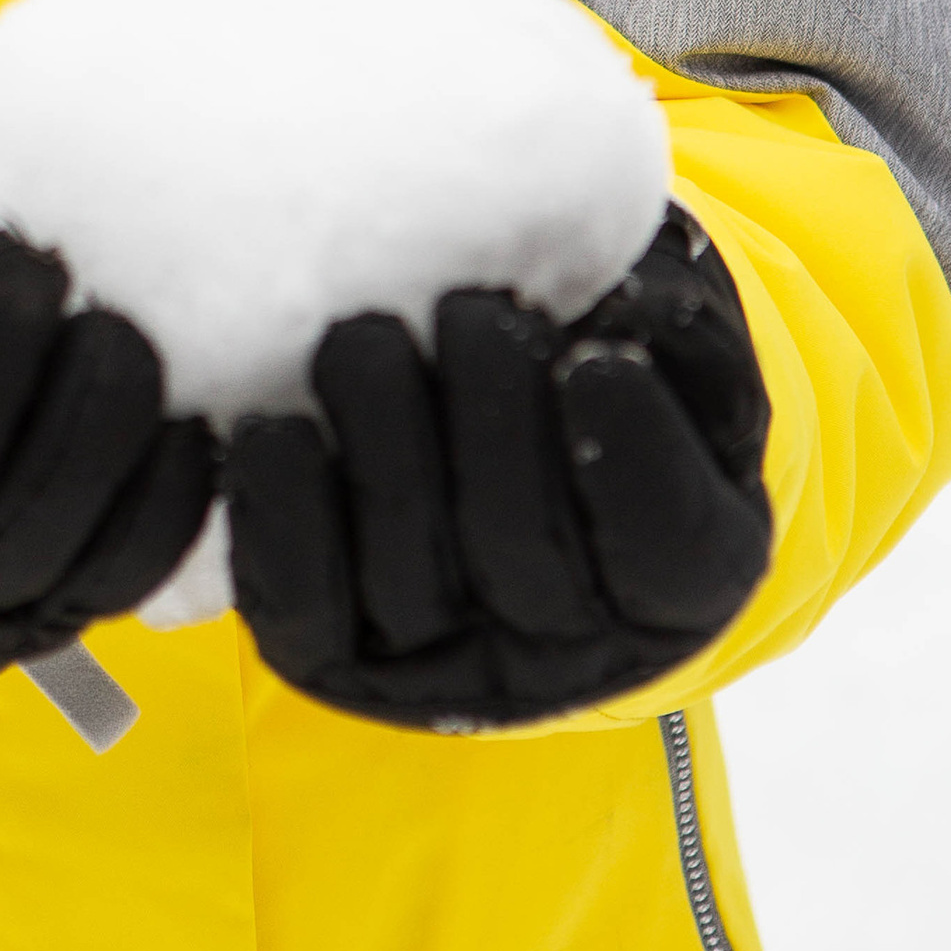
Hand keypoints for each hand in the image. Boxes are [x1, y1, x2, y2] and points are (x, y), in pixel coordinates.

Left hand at [224, 205, 772, 728]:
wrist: (489, 404)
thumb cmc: (595, 343)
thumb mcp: (664, 328)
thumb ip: (667, 315)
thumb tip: (630, 295)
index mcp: (679, 573)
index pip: (668, 540)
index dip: (632, 454)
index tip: (594, 355)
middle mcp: (567, 640)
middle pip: (525, 556)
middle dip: (492, 429)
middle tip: (468, 314)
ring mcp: (445, 656)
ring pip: (413, 584)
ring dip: (386, 456)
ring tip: (363, 340)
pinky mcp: (336, 650)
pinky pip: (303, 611)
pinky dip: (284, 521)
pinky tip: (271, 433)